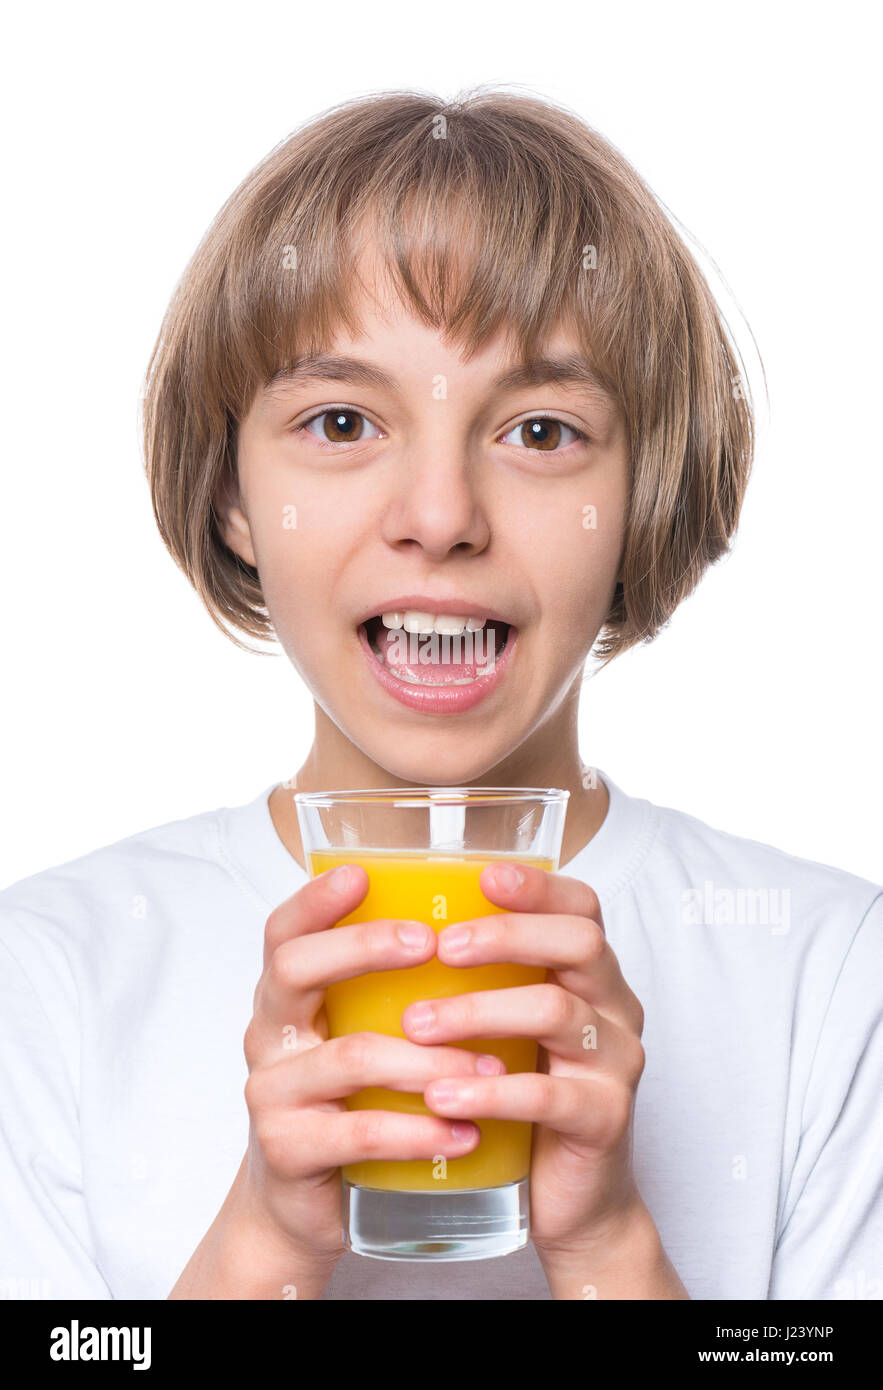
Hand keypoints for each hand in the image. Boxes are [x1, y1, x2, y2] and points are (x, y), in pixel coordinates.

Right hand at [238, 864, 501, 1269]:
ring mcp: (272, 1094)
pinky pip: (359, 1132)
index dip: (315, 899)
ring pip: (349, 1057)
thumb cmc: (348, 1106)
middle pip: (296, 970)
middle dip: (364, 948)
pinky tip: (463, 1134)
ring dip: (427, 1059)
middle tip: (429, 943)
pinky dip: (418, 1131)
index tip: (362, 873)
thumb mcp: (358, 1037)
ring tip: (489, 1065)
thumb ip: (389, 992)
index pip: (284, 932)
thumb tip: (476, 926)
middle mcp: (269, 1036)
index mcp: (286, 998)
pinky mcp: (288, 1151)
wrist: (302, 1211)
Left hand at [409, 861, 646, 1257]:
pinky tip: (443, 1093)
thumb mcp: (503, 1028)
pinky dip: (490, 1090)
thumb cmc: (522, 1097)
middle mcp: (614, 1007)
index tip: (482, 875)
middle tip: (441, 946)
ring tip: (417, 1024)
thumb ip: (476, 979)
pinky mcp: (605, 1120)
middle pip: (579, 943)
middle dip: (507, 935)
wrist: (567, 1200)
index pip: (580, 907)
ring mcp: (616, 1063)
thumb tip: (389, 926)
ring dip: (479, 1011)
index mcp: (590, 974)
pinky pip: (549, 1096)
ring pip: (556, 1012)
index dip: (537, 886)